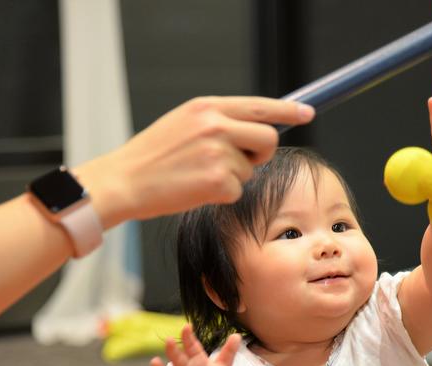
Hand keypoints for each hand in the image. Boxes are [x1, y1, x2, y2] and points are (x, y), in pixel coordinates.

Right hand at [77, 96, 314, 228]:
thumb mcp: (184, 123)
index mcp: (207, 107)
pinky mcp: (218, 182)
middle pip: (268, 138)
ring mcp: (218, 153)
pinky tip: (196, 189)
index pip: (259, 105)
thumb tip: (256, 127)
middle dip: (261, 153)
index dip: (288, 110)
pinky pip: (238, 190)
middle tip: (242, 161)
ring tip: (200, 175)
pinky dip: (221, 195)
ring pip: (251, 169)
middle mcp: (215, 126)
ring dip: (234, 177)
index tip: (307, 112)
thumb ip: (218, 121)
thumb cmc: (154, 156)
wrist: (124, 181)